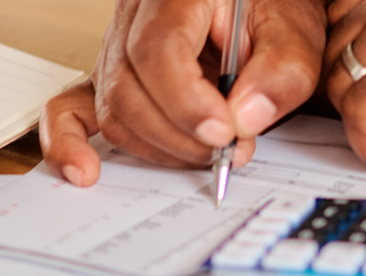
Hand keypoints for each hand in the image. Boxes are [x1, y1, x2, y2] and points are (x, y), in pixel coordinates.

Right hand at [42, 0, 328, 185]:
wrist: (251, 1)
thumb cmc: (267, 6)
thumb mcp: (293, 28)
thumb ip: (281, 69)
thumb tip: (245, 119)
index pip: (158, 48)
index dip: (185, 101)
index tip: (223, 133)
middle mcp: (134, 15)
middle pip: (128, 86)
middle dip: (180, 134)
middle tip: (230, 151)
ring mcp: (115, 46)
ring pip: (113, 108)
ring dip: (159, 146)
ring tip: (209, 154)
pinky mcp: (110, 75)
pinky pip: (72, 107)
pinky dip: (72, 141)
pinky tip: (85, 169)